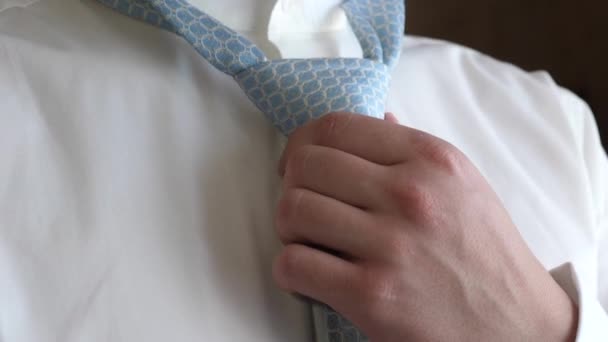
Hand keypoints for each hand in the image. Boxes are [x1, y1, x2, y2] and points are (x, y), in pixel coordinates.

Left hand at [273, 113, 577, 340]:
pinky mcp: (372, 295)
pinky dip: (290, 270)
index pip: (334, 126)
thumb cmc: (485, 253)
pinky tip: (312, 275)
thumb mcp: (464, 185)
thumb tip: (379, 120)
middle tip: (304, 207)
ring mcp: (390, 245)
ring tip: (309, 241)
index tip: (297, 164)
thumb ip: (414, 151)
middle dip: (290, 185)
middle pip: (305, 166)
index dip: (300, 143)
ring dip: (289, 229)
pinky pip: (293, 265)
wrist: (518, 326)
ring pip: (291, 211)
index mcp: (429, 159)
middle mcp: (410, 194)